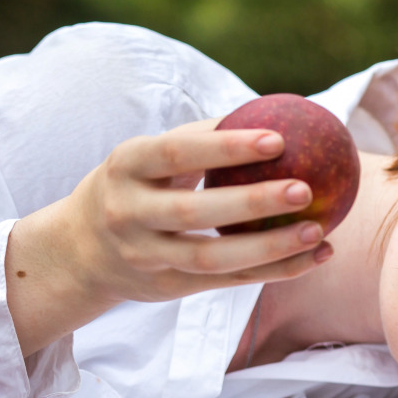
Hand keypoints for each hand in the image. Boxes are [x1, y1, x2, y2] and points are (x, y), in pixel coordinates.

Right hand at [6, 119, 331, 353]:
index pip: (178, 154)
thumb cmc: (136, 186)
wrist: (78, 250)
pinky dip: (274, 271)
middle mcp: (128, 213)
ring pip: (212, 258)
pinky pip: (226, 282)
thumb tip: (275, 109)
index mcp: (126, 166)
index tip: (278, 139)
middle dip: (252, 203)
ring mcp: (145, 256)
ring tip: (319, 233)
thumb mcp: (148, 157)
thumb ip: (200, 137)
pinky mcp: (166, 288)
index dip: (226, 148)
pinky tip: (315, 256)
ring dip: (270, 248)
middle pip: (193, 212)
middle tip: (306, 189)